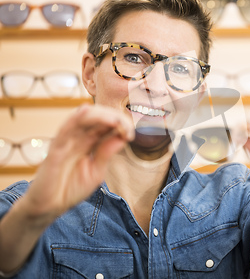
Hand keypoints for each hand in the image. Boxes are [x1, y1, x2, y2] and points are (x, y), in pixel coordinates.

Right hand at [21, 104, 134, 223]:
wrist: (50, 206)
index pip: (106, 125)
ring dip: (100, 116)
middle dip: (115, 118)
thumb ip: (106, 153)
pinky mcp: (55, 149)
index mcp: (90, 142)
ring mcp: (66, 141)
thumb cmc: (71, 188)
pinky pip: (64, 130)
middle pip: (97, 118)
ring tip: (115, 120)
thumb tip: (123, 136)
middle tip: (127, 127)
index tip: (131, 134)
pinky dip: (74, 119)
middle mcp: (78, 138)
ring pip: (82, 119)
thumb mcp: (96, 171)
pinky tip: (85, 111)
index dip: (121, 124)